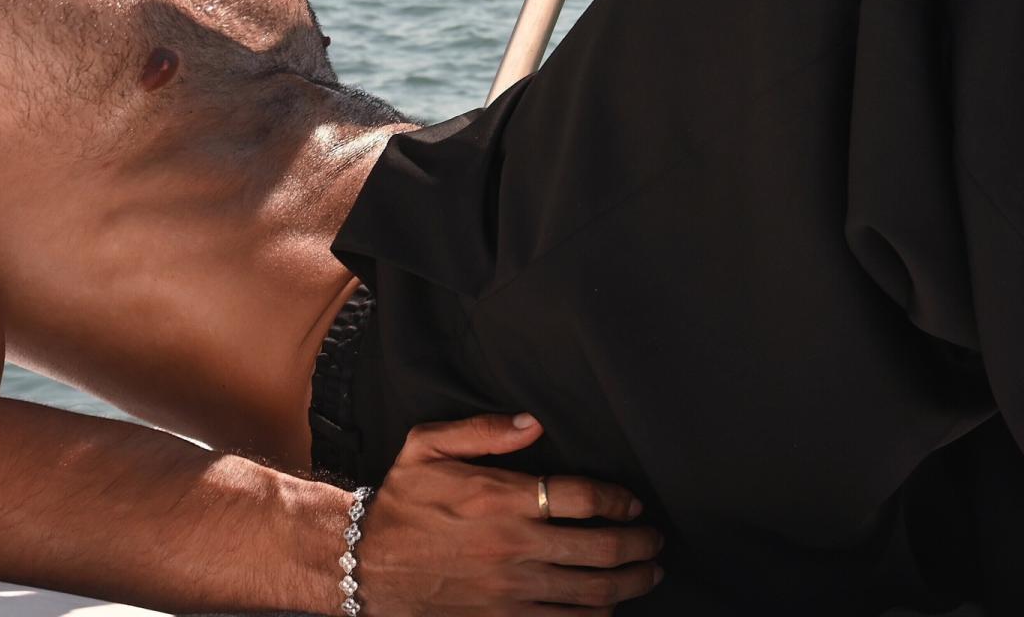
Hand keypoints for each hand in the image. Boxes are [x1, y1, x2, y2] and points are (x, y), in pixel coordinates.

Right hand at [361, 413, 663, 615]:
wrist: (368, 564)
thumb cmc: (401, 502)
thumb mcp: (426, 446)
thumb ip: (481, 431)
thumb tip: (533, 423)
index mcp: (502, 499)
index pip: (583, 497)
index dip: (619, 500)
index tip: (632, 502)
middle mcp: (515, 547)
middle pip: (602, 549)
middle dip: (640, 544)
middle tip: (655, 539)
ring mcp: (513, 591)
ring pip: (594, 592)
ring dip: (632, 583)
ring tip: (648, 572)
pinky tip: (608, 607)